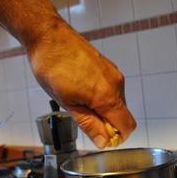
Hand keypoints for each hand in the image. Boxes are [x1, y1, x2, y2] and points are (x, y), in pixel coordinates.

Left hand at [27, 20, 135, 148]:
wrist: (48, 36)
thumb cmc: (53, 66)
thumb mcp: (67, 103)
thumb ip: (89, 124)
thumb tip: (103, 141)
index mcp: (108, 96)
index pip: (127, 126)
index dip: (116, 137)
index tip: (100, 137)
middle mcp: (116, 83)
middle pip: (122, 114)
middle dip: (106, 122)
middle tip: (81, 117)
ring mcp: (113, 72)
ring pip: (115, 101)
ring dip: (101, 108)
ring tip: (77, 98)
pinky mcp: (107, 66)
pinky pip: (110, 88)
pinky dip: (100, 95)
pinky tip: (80, 88)